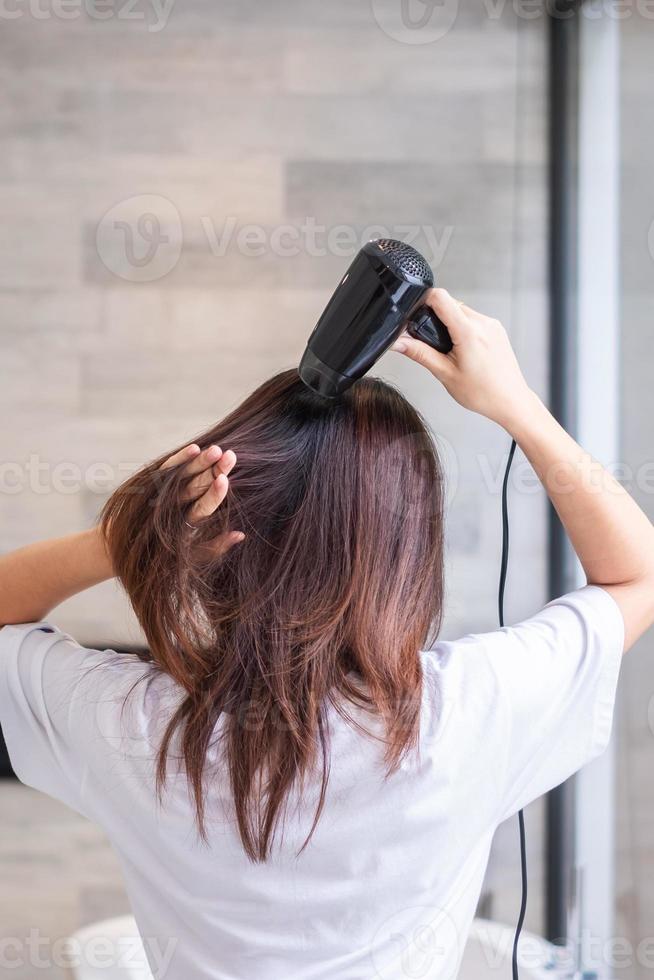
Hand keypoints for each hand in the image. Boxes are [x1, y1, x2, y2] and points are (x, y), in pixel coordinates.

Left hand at [160, 443, 244, 555]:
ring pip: (184, 475)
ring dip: (201, 461)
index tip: (225, 480)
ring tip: (217, 449)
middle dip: (215, 471)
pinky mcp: (153, 484)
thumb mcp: (196, 555)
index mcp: (187, 526)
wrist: (125, 547)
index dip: (214, 495)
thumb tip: (241, 534)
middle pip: (197, 487)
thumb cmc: (169, 554)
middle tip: (231, 456)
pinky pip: (167, 470)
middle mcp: (173, 509)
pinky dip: (180, 459)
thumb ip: (217, 545)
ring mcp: (162, 495)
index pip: (203, 507)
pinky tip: (194, 448)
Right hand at [391, 288, 535, 431]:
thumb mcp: (444, 373)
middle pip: (450, 303)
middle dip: (437, 318)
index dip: (424, 301)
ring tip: (451, 349)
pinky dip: (464, 328)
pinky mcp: (497, 329)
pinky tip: (464, 349)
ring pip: (462, 310)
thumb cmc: (483, 393)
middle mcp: (483, 323)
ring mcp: (492, 325)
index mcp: (468, 332)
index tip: (416, 313)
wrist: (510, 401)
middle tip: (434, 342)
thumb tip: (399, 343)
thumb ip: (419, 353)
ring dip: (451, 323)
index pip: (440, 298)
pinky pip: (474, 319)